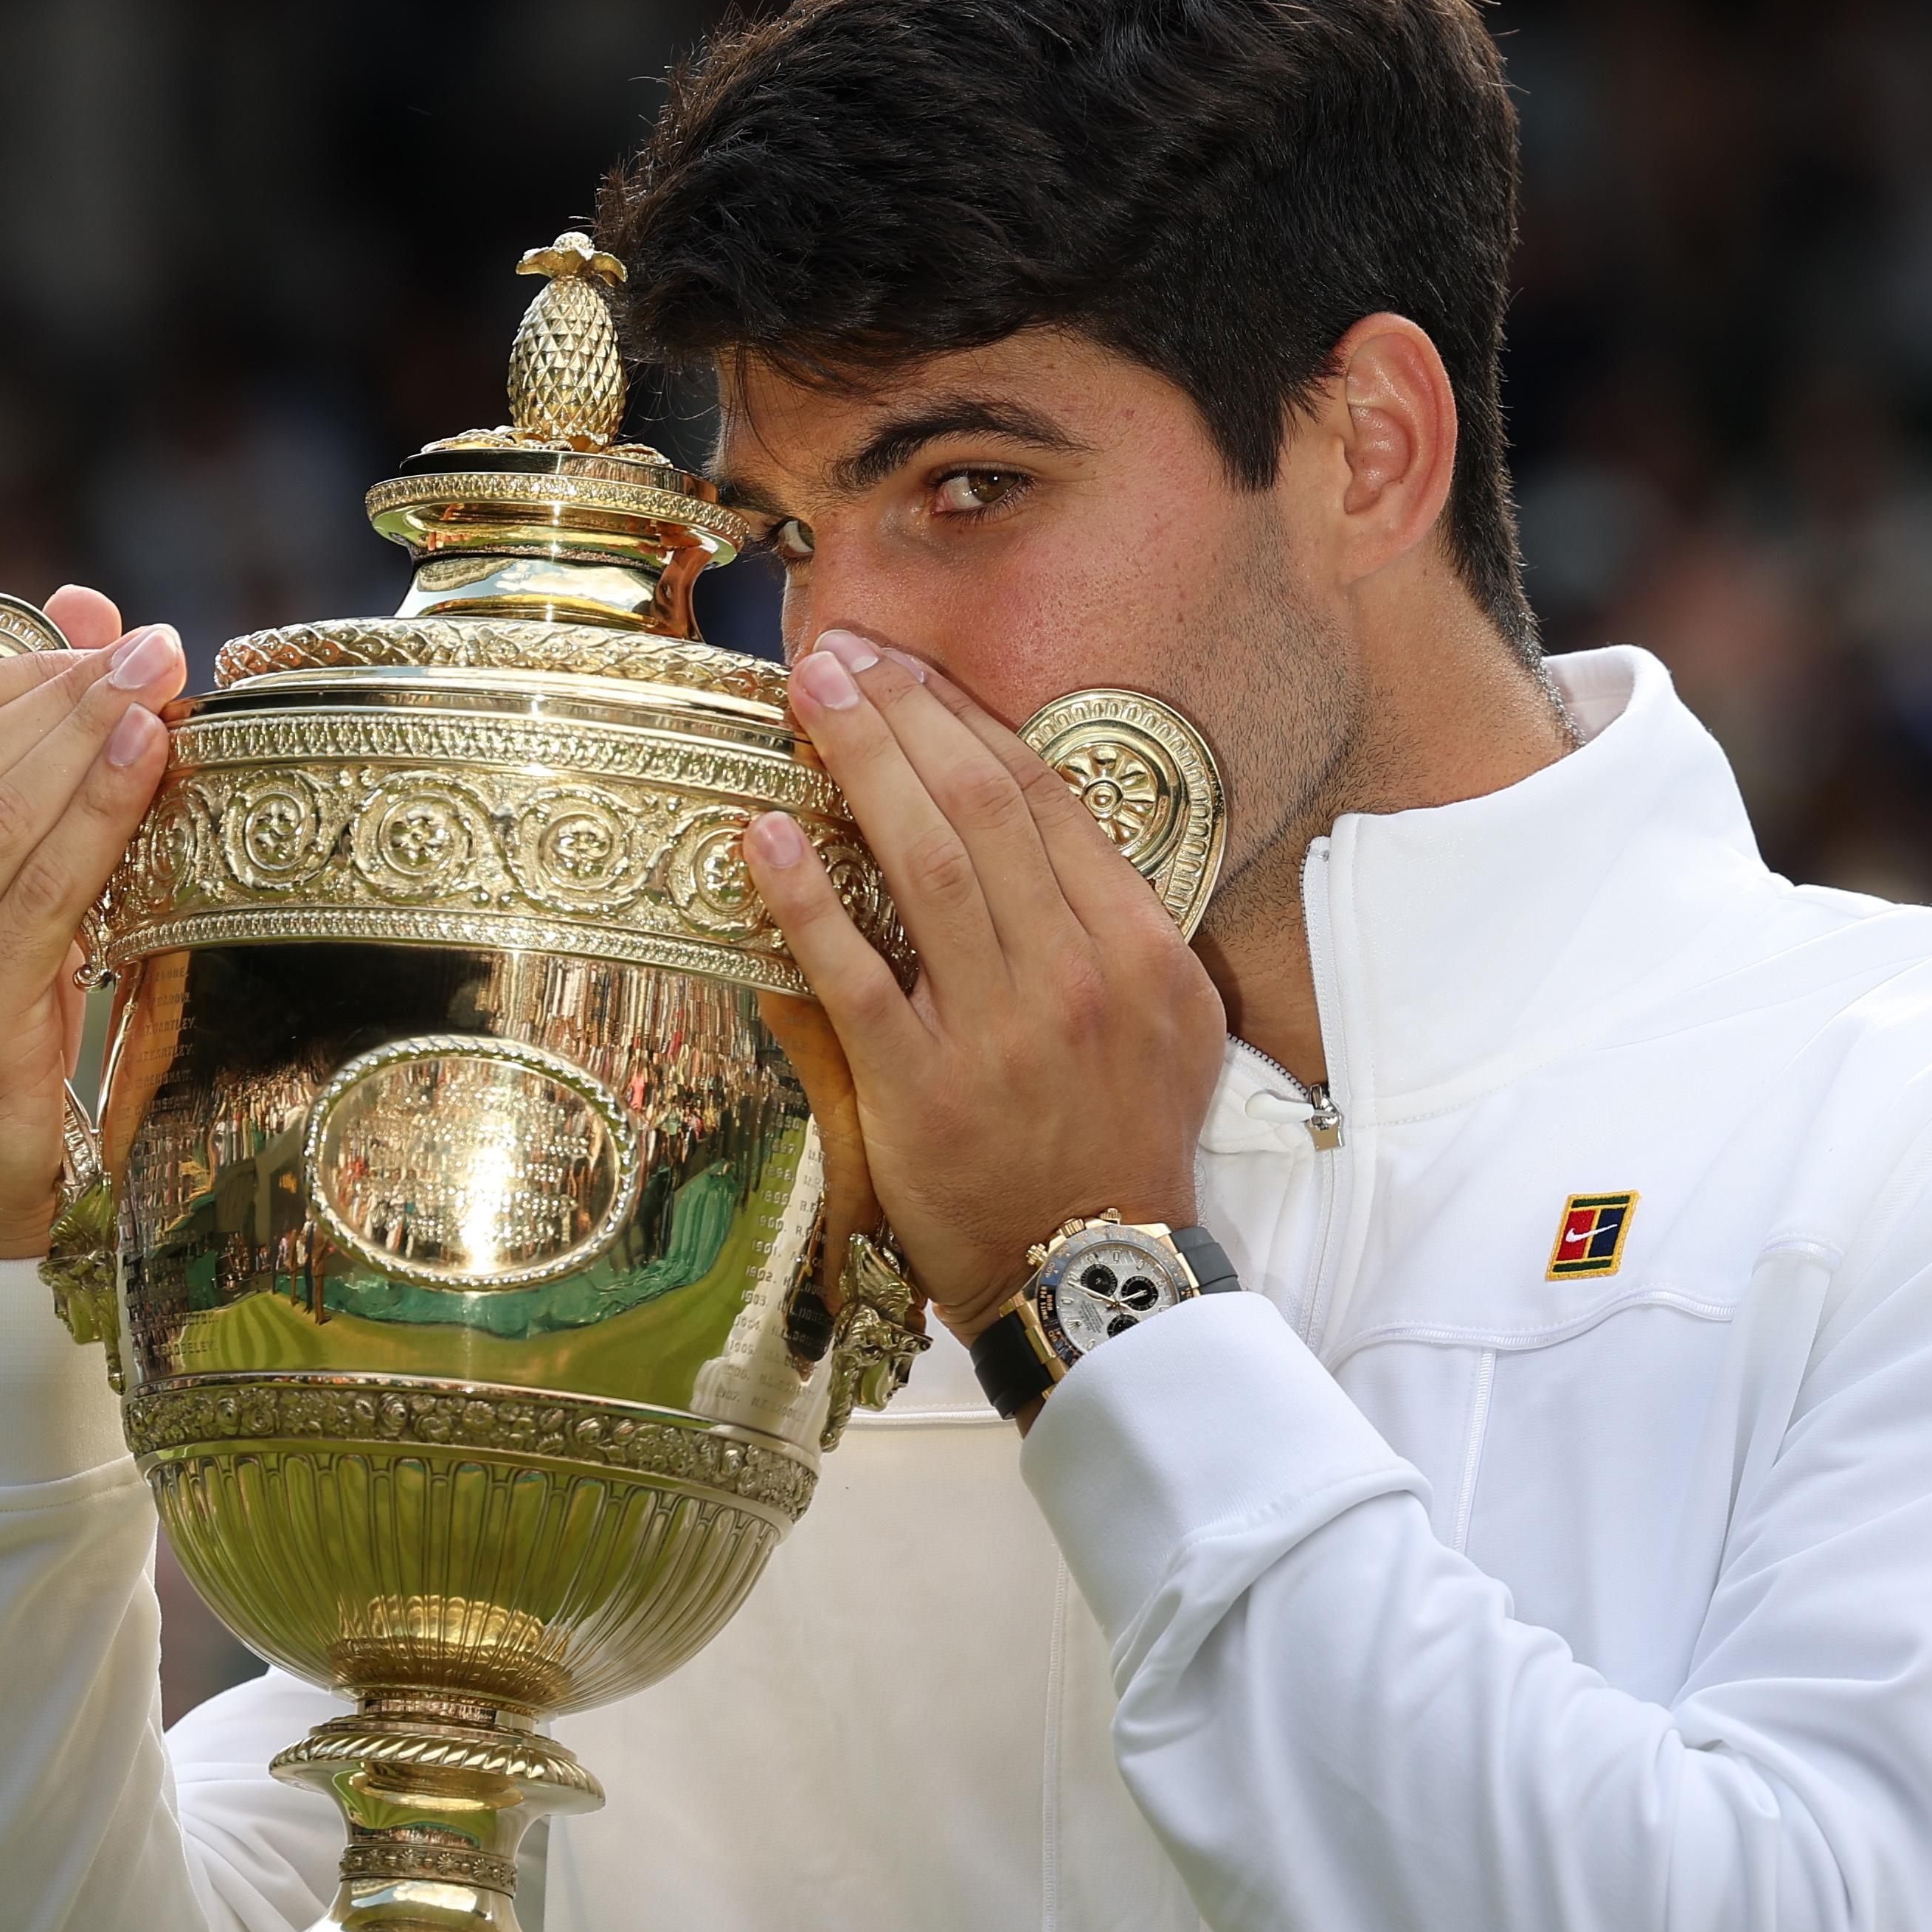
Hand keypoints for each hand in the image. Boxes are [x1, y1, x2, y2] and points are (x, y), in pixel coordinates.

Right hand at [0, 585, 186, 1258]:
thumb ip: (2, 752)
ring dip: (95, 739)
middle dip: (70, 691)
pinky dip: (103, 812)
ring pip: (5, 815)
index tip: (106, 637)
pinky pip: (47, 890)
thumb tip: (82, 602)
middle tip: (157, 651)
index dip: (16, 662)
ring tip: (164, 688)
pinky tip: (150, 760)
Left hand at [744, 632, 1229, 1340]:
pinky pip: (853, 975)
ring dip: (859, 767)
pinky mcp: (923, 1089)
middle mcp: (1076, 976)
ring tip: (807, 698)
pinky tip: (763, 837)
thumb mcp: (1168, 1025)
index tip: (911, 672)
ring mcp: (999, 1032)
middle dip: (904, 717)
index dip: (969, 722)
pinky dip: (806, 900)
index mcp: (1140, 950)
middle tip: (840, 656)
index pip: (1045, 801)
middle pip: (980, 810)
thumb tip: (1036, 829)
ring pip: (924, 867)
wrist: (1095, 1275)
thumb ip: (1110, 927)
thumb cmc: (1120, 1145)